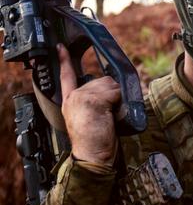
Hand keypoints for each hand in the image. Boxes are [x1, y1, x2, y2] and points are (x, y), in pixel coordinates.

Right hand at [58, 44, 119, 165]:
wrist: (91, 156)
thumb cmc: (95, 142)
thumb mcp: (90, 117)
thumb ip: (93, 101)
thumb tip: (111, 89)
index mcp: (70, 101)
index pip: (66, 76)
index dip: (64, 60)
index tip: (60, 47)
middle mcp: (74, 97)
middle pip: (103, 80)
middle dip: (112, 94)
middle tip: (107, 115)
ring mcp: (82, 97)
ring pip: (112, 85)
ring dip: (117, 99)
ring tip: (108, 117)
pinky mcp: (92, 100)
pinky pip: (116, 92)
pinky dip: (119, 102)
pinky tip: (110, 115)